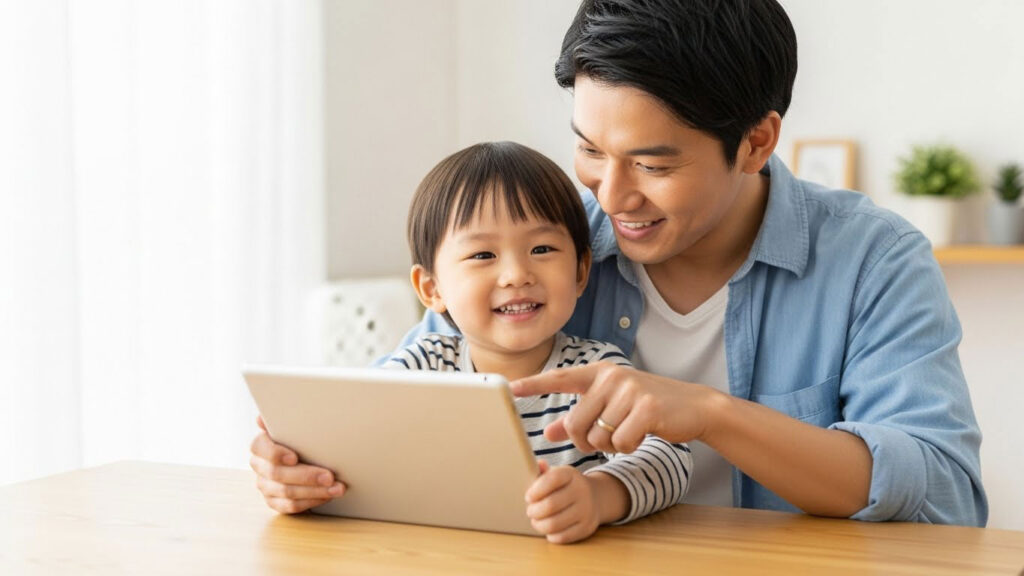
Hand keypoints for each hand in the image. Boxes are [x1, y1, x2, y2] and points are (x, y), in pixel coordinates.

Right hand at [249, 415, 345, 513]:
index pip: (259, 447)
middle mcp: (259, 466)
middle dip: (307, 476)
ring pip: (287, 493)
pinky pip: (291, 506)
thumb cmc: (300, 439)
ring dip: (315, 491)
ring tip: (337, 488)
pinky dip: (311, 501)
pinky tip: (327, 496)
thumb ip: (283, 420)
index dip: (275, 453)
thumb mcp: (294, 427)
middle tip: (330, 476)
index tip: (294, 457)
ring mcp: (266, 486)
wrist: (306, 457)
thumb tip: (262, 418)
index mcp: (260, 445)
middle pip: (278, 474)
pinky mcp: (274, 501)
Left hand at [510, 362, 725, 453]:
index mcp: (599, 373)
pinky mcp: (646, 407)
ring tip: (628, 430)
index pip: (560, 378)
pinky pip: (620, 442)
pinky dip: (628, 446)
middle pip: (575, 424)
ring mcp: (629, 390)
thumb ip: (579, 418)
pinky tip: (641, 434)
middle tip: (606, 437)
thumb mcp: (611, 407)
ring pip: (598, 436)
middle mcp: (611, 377)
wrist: (692, 406)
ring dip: (610, 444)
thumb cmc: (646, 407)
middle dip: (587, 440)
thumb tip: (549, 432)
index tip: (511, 388)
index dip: (535, 384)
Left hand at [525, 461, 601, 543]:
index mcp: (571, 474)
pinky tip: (549, 529)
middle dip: (534, 511)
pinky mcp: (587, 527)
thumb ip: (544, 472)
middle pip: (550, 505)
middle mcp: (582, 491)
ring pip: (554, 524)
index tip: (528, 497)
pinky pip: (562, 537)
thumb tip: (540, 465)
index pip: (552, 479)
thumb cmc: (566, 486)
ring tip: (536, 521)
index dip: (536, 490)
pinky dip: (551, 535)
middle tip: (530, 511)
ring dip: (539, 525)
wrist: (594, 497)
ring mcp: (586, 510)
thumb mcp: (557, 474)